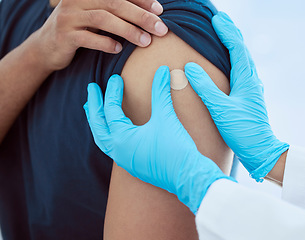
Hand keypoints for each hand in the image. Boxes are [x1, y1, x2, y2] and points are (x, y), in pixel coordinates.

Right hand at [30, 0, 167, 70]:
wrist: (47, 47)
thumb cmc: (80, 32)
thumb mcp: (96, 18)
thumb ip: (115, 13)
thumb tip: (149, 17)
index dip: (141, 0)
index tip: (159, 11)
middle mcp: (77, 0)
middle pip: (114, 3)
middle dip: (140, 16)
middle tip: (160, 28)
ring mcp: (69, 16)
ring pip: (102, 18)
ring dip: (127, 30)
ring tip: (145, 41)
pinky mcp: (64, 35)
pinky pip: (87, 38)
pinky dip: (105, 43)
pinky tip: (118, 49)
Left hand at [84, 66, 234, 213]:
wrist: (187, 177)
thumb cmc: (175, 148)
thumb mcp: (166, 117)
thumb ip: (161, 92)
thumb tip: (163, 70)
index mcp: (121, 139)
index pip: (111, 110)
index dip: (113, 91)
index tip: (116, 78)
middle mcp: (118, 151)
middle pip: (98, 126)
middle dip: (93, 106)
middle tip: (91, 90)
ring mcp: (124, 160)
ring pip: (103, 139)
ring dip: (98, 123)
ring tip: (93, 110)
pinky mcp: (133, 166)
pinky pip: (112, 148)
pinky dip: (108, 135)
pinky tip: (114, 130)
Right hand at [184, 12, 288, 181]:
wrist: (259, 148)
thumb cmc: (241, 130)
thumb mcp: (220, 108)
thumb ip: (205, 87)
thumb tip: (190, 67)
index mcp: (246, 79)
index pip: (236, 48)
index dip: (226, 32)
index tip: (216, 19)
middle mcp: (251, 80)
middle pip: (242, 49)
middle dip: (231, 32)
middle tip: (220, 18)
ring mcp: (251, 87)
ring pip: (243, 58)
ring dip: (233, 43)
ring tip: (224, 33)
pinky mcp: (248, 95)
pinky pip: (241, 69)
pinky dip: (234, 57)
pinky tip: (229, 62)